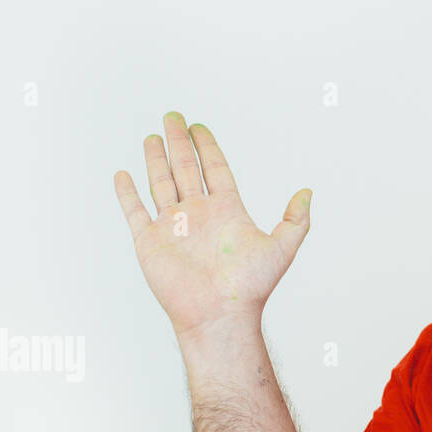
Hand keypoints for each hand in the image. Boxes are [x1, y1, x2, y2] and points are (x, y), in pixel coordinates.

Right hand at [113, 111, 311, 339]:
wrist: (220, 314)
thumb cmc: (251, 286)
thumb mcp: (283, 247)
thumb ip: (296, 219)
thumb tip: (308, 192)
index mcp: (227, 210)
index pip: (216, 169)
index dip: (208, 147)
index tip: (200, 127)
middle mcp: (199, 213)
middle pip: (186, 168)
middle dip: (180, 142)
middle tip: (173, 116)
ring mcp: (173, 226)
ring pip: (161, 183)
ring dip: (156, 160)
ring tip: (152, 137)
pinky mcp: (150, 242)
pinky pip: (135, 211)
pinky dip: (127, 193)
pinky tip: (122, 174)